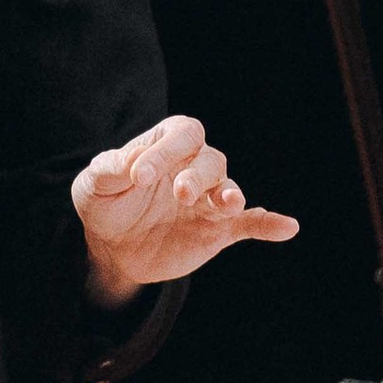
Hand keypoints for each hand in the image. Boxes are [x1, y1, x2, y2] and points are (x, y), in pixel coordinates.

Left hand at [73, 111, 298, 305]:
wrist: (112, 247)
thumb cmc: (105, 202)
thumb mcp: (94, 184)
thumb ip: (108, 169)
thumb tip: (131, 162)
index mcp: (166, 146)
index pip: (180, 135)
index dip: (165, 151)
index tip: (138, 177)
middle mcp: (193, 167)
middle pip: (210, 160)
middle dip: (197, 175)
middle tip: (180, 194)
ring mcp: (208, 199)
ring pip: (229, 188)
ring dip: (229, 194)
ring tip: (227, 203)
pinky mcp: (217, 230)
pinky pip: (250, 224)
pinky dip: (269, 224)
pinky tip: (288, 227)